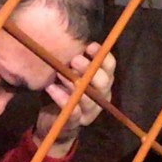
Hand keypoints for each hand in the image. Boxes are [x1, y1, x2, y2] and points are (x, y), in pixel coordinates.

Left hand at [33, 42, 115, 157]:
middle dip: (89, 69)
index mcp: (102, 83)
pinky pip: (73, 111)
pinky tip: (51, 88)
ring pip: (88, 97)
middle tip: (75, 60)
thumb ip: (73, 62)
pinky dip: (62, 98)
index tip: (90, 46)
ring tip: (59, 73)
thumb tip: (69, 39)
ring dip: (73, 83)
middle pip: (103, 82)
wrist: (53, 121)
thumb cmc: (62, 92)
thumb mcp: (68, 74)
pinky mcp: (76, 122)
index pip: (110, 67)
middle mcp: (101, 97)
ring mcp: (90, 112)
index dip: (102, 56)